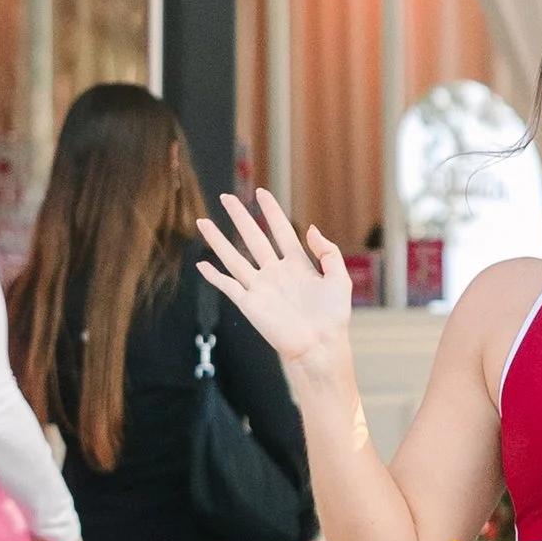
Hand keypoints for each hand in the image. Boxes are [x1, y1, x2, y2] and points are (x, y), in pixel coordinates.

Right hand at [195, 189, 354, 373]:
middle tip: (226, 197)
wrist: (319, 347)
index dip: (271, 211)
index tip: (261, 192)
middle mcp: (275, 272)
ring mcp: (260, 287)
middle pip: (253, 237)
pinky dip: (214, 276)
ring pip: (234, 257)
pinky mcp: (250, 304)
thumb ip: (328, 252)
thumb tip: (311, 228)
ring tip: (203, 222)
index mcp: (297, 264)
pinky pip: (228, 286)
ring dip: (218, 240)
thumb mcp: (339, 279)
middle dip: (239, 216)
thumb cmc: (333, 318)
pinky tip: (201, 264)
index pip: (280, 230)